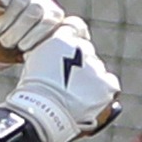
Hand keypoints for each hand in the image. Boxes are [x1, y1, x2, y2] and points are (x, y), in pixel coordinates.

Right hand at [2, 18, 120, 141]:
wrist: (42, 115)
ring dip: (90, 79)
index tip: (70, 49)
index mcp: (60, 40)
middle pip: (85, 51)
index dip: (73, 37)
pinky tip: (90, 100)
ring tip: (75, 97)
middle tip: (67, 82)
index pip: (74, 26)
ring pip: (96, 69)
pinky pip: (109, 84)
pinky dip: (102, 91)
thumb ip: (50, 53)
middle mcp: (80, 48)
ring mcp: (95, 66)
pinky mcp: (106, 84)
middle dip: (79, 63)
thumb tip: (58, 55)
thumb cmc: (32, 94)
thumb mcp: (33, 64)